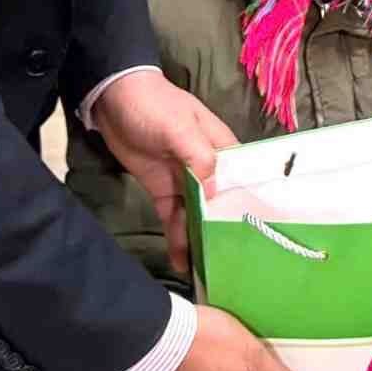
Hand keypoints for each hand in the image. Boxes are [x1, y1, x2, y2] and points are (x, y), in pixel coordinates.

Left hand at [92, 70, 239, 275]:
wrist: (114, 99)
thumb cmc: (156, 107)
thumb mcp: (180, 128)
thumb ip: (199, 158)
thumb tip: (216, 193)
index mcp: (220, 148)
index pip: (241, 180)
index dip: (248, 206)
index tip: (257, 236)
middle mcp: (207, 167)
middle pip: (220, 203)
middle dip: (224, 231)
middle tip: (228, 265)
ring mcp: (184, 180)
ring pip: (197, 214)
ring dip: (199, 239)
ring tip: (203, 271)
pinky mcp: (162, 190)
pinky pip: (174, 216)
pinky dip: (177, 236)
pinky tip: (182, 260)